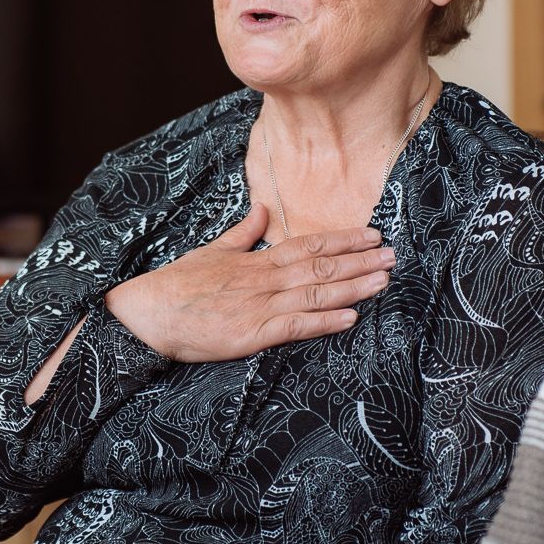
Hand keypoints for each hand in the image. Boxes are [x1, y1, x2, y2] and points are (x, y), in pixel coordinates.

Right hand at [103, 205, 394, 361]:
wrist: (149, 313)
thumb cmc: (178, 285)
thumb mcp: (212, 251)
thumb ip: (242, 232)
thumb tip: (262, 208)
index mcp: (257, 260)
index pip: (309, 244)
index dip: (343, 240)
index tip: (372, 234)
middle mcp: (265, 280)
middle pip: (321, 266)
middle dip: (360, 261)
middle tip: (393, 255)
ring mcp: (260, 306)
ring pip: (316, 293)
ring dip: (353, 287)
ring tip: (384, 280)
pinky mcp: (252, 334)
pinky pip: (296, 326)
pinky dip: (325, 322)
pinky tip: (351, 318)